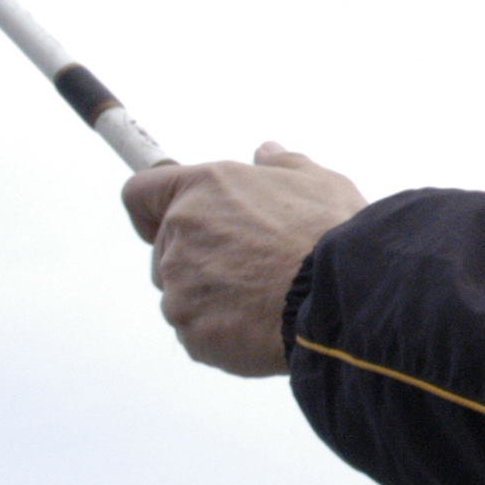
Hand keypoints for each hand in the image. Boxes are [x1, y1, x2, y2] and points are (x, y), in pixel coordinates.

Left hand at [122, 142, 367, 375]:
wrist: (344, 296)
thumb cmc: (333, 234)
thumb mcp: (319, 183)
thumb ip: (283, 164)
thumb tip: (265, 153)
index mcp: (204, 189)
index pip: (140, 192)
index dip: (151, 208)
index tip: (167, 220)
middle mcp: (181, 234)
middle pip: (166, 249)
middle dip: (199, 257)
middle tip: (253, 266)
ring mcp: (180, 287)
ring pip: (184, 294)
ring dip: (214, 296)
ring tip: (268, 298)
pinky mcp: (192, 331)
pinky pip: (199, 332)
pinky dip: (224, 331)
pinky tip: (265, 324)